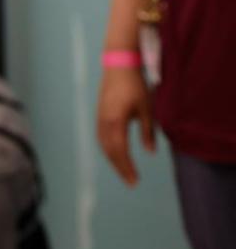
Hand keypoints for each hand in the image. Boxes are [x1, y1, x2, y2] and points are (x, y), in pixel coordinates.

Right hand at [96, 67, 155, 185]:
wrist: (119, 66)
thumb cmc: (135, 86)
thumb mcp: (146, 109)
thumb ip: (147, 132)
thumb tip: (150, 152)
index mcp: (115, 122)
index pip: (120, 151)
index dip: (127, 168)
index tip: (135, 181)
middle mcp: (104, 122)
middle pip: (109, 151)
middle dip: (120, 168)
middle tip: (131, 181)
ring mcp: (99, 118)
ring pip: (103, 145)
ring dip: (113, 160)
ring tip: (124, 170)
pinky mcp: (100, 114)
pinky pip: (101, 137)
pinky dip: (108, 149)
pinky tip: (115, 153)